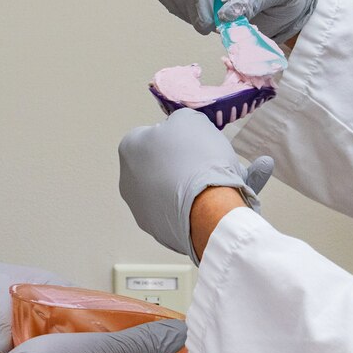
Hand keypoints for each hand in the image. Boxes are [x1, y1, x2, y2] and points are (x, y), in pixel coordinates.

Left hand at [118, 109, 273, 258]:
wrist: (210, 210)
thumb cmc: (197, 161)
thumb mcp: (191, 120)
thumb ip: (181, 121)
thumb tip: (181, 129)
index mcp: (130, 149)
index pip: (153, 135)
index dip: (178, 136)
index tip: (196, 140)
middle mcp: (128, 181)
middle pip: (162, 165)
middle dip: (185, 162)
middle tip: (210, 160)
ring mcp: (142, 209)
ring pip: (173, 190)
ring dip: (194, 185)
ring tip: (225, 181)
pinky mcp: (160, 232)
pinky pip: (182, 213)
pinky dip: (199, 207)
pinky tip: (223, 200)